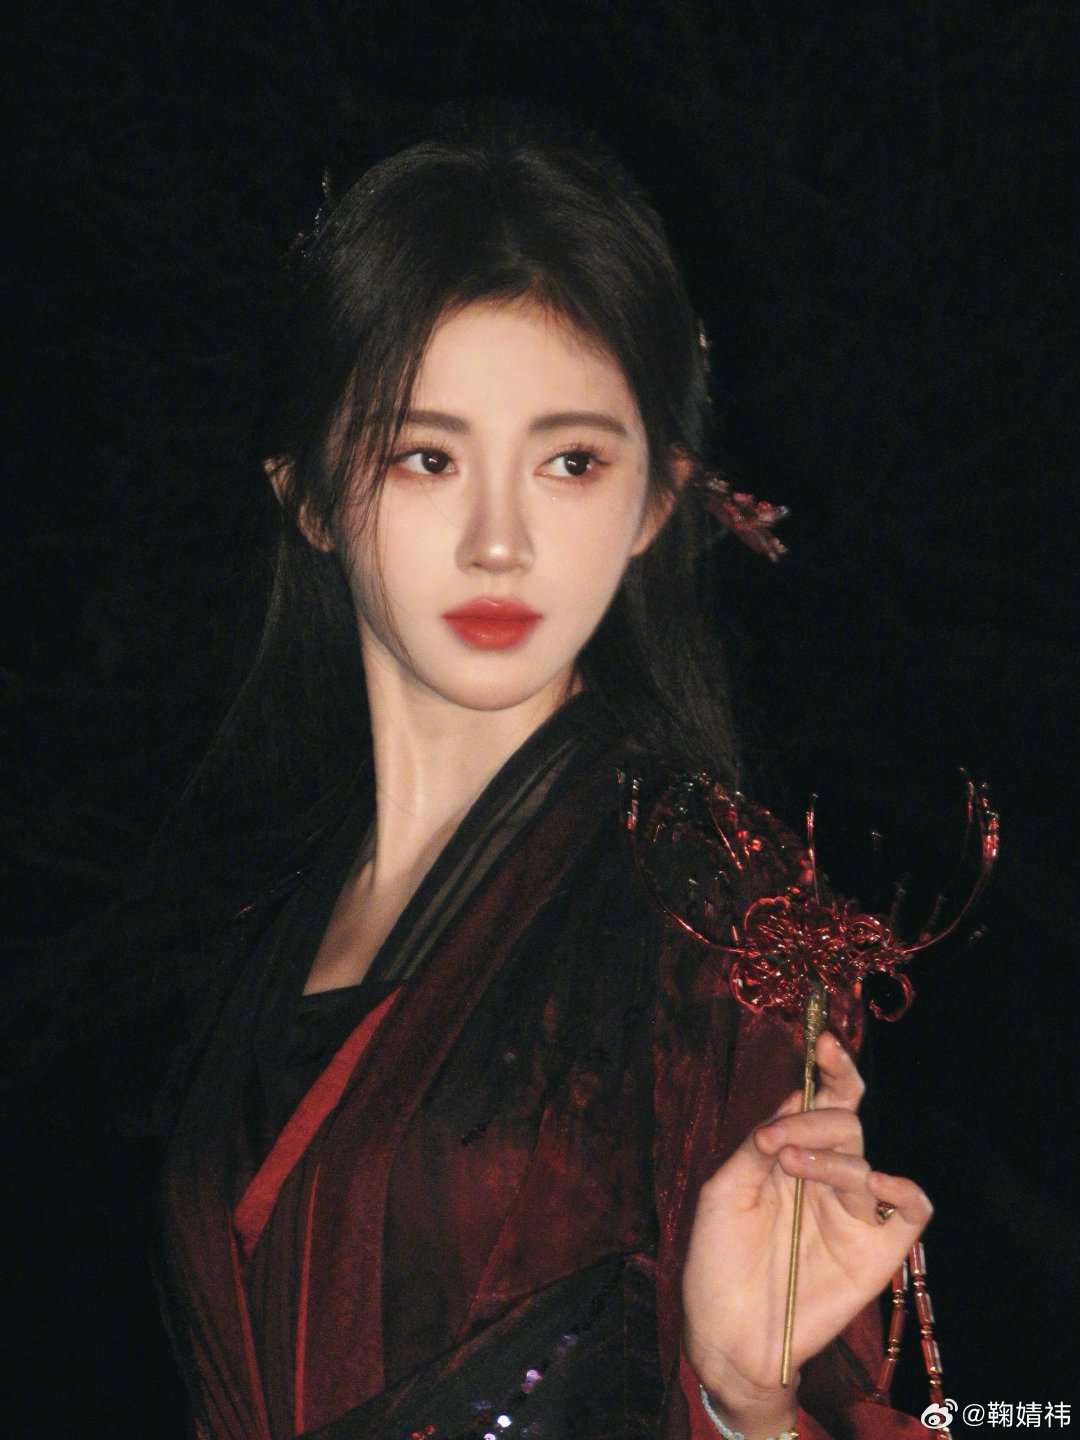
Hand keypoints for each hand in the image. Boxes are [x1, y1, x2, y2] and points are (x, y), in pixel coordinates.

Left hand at [681, 1030, 930, 1434]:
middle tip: (779, 1140)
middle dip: (816, 1116)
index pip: (819, 1098)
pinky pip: (911, 1208)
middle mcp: (825, 1173)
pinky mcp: (878, 1249)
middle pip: (845, 1120)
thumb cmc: (718, 1259)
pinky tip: (874, 1180)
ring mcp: (854, 1211)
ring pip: (864, 1160)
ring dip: (829, 1156)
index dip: (828, 1066)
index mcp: (790, 1150)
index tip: (824, 1041)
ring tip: (789, 1166)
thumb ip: (757, 1147)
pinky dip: (901, 1188)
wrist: (728, 1333)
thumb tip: (791, 1104)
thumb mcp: (725, 1191)